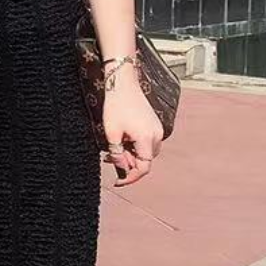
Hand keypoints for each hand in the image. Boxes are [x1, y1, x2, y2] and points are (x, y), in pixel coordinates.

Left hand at [102, 63, 163, 187]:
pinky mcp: (154, 125)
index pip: (143, 168)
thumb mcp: (111, 134)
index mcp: (147, 139)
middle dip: (127, 164)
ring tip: (112, 149)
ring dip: (130, 155)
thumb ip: (117, 155)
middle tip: (109, 158)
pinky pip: (146, 143)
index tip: (118, 182)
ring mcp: (157, 129)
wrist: (123, 83)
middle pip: (144, 161)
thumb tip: (122, 169)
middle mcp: (156, 136)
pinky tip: (121, 140)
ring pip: (145, 153)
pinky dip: (134, 146)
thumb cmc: (116, 106)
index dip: (130, 178)